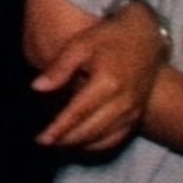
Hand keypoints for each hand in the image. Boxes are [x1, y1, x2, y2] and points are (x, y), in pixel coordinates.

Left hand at [31, 0, 162, 151]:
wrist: (145, 37)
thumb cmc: (108, 38)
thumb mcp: (80, 45)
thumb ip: (59, 68)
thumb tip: (37, 88)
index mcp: (107, 83)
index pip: (77, 113)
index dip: (58, 129)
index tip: (41, 139)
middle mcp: (123, 102)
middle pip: (91, 130)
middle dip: (66, 140)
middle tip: (45, 143)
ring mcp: (133, 111)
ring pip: (105, 138)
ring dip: (81, 145)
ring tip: (59, 145)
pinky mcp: (137, 115)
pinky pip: (118, 138)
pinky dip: (100, 145)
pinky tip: (83, 144)